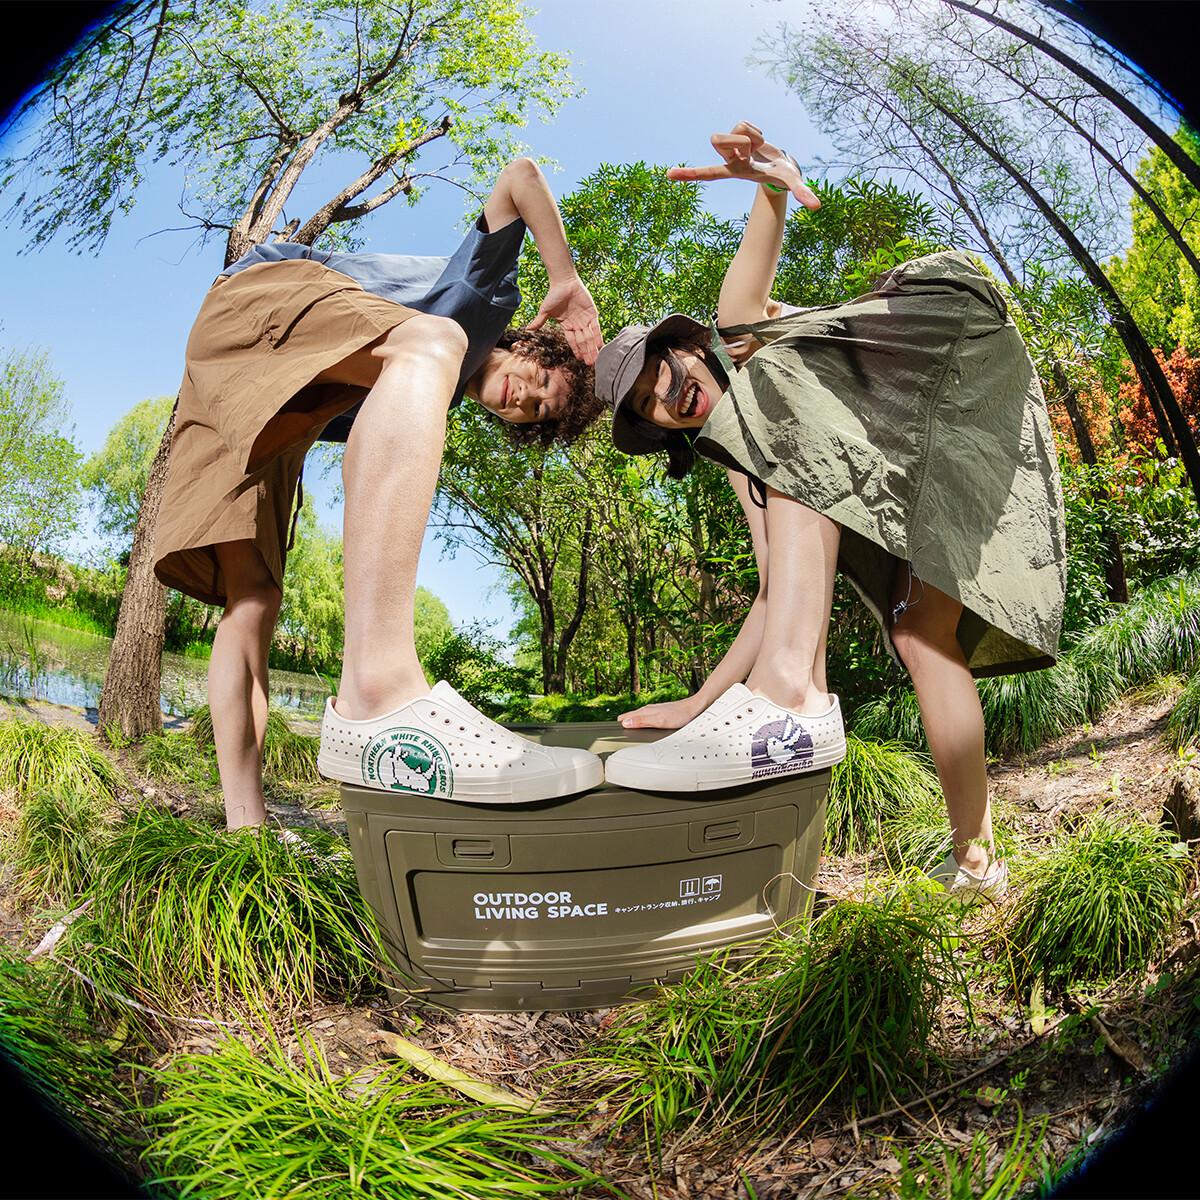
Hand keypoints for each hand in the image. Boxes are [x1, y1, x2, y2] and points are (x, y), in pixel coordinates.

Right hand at [527, 276, 602, 364]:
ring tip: (596, 358)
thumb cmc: (553, 295)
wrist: (564, 282)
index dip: (576, 350)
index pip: (573, 341)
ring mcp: (585, 319)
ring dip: (593, 348)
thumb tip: (527, 330)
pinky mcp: (592, 313)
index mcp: (567, 326)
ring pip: (590, 336)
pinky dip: (598, 336)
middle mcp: (577, 324)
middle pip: (583, 341)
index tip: (580, 360)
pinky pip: (596, 327)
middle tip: (590, 364)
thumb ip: (539, 322)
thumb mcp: (545, 311)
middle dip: (586, 352)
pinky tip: (600, 345)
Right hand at [619, 696, 702, 729]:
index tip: (612, 729)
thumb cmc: (680, 715)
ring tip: (627, 725)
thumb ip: (641, 722)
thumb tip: (625, 723)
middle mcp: (650, 709)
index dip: (620, 723)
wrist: (695, 708)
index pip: (626, 717)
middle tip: (616, 728)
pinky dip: (642, 721)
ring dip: (633, 720)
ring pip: (639, 716)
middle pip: (632, 716)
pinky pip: (647, 716)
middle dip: (624, 721)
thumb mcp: (659, 721)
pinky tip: (645, 723)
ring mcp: (656, 710)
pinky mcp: (662, 712)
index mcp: (646, 711)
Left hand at [667, 121, 820, 209]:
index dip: (690, 174)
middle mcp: (728, 159)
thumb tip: (818, 205)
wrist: (782, 165)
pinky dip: (754, 130)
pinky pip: (743, 122)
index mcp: (733, 172)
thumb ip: (803, 193)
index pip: (708, 173)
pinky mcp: (736, 133)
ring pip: (733, 128)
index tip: (668, 175)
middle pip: (717, 139)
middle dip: (737, 141)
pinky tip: (759, 142)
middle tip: (752, 152)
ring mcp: (731, 146)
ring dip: (749, 134)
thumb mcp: (792, 183)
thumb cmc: (784, 177)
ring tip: (759, 148)